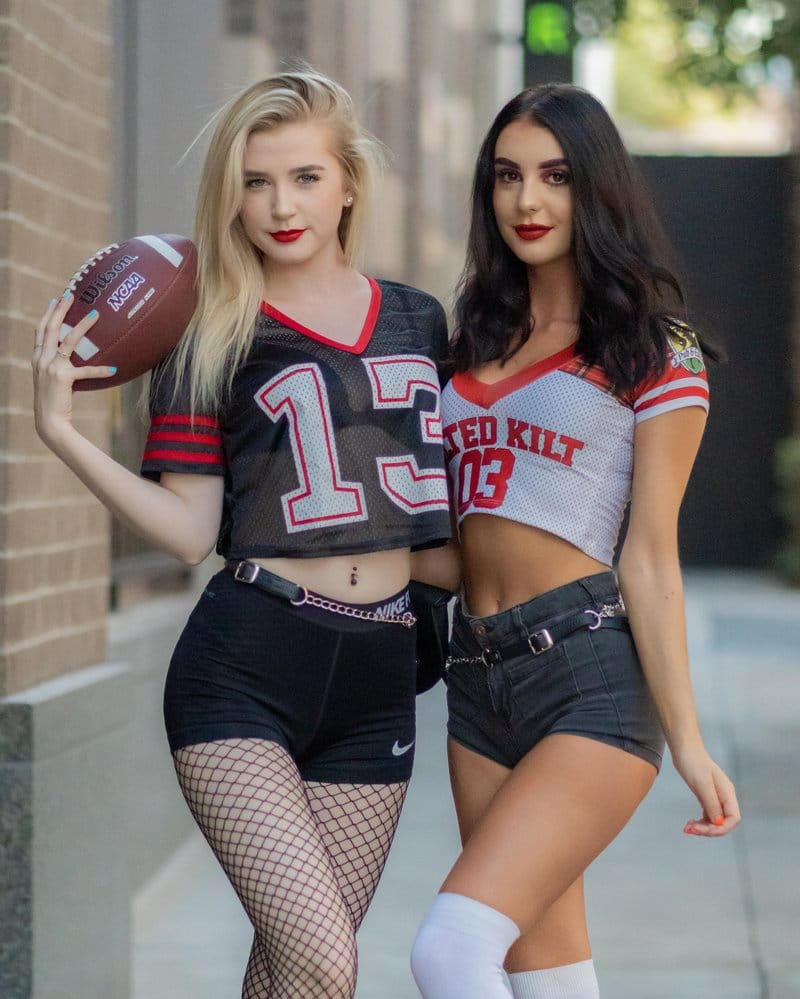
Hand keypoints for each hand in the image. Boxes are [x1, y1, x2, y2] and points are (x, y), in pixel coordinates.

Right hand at [32, 293, 115, 444]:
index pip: (41, 330)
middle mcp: (42, 359)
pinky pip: (85, 371)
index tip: (55, 300)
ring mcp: (51, 367)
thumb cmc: (54, 401)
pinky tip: (114, 369)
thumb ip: (59, 366)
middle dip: (60, 309)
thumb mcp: (51, 379)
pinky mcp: (63, 378)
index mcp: (38, 358)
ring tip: (95, 314)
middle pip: (50, 327)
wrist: (49, 420)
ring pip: (68, 340)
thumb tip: (74, 359)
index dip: (48, 314)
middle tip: (70, 294)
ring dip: (82, 325)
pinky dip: (100, 370)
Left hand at [672, 743, 740, 837]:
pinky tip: (691, 823)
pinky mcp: (706, 796)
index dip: (721, 828)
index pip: (733, 818)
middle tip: (690, 829)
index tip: (704, 830)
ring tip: (688, 827)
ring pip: (715, 820)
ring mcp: (716, 797)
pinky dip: (700, 822)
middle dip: (709, 830)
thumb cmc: (693, 762)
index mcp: (727, 793)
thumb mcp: (702, 784)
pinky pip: (708, 815)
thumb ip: (711, 803)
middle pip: (724, 822)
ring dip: (703, 828)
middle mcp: (724, 797)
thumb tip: (719, 823)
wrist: (684, 749)